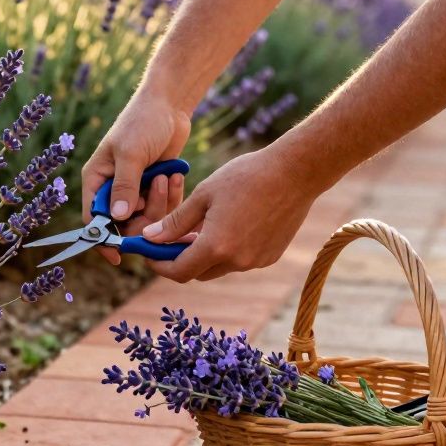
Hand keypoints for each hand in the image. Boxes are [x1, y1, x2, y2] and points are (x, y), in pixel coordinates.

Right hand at [81, 90, 192, 264]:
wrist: (169, 105)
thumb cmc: (142, 122)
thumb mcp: (131, 154)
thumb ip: (124, 187)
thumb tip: (118, 219)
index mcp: (97, 180)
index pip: (93, 219)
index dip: (103, 240)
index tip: (118, 256)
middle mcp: (113, 188)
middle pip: (125, 224)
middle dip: (144, 214)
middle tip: (157, 191)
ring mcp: (136, 189)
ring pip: (148, 218)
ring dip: (161, 202)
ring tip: (166, 176)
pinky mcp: (156, 188)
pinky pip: (164, 208)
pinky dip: (172, 197)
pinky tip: (175, 175)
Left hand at [138, 147, 318, 281]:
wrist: (296, 173)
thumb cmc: (246, 176)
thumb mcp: (204, 195)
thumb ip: (175, 221)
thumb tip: (150, 238)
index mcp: (216, 246)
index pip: (178, 272)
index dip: (160, 265)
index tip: (150, 253)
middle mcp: (237, 261)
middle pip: (198, 272)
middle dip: (181, 260)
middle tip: (172, 238)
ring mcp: (256, 262)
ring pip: (219, 267)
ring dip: (205, 254)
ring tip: (201, 226)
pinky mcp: (270, 257)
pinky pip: (240, 261)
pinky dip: (228, 250)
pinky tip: (229, 225)